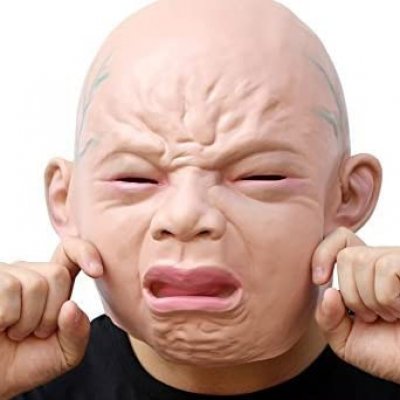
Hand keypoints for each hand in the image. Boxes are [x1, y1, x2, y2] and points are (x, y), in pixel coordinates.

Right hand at [0, 237, 102, 398]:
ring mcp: (6, 275)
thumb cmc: (24, 363)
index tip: (96, 271)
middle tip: (33, 332)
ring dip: (26, 320)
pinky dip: (6, 317)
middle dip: (50, 312)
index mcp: (52, 284)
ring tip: (13, 332)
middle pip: (58, 274)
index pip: (70, 252)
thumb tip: (70, 307)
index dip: (85, 252)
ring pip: (35, 284)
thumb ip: (77, 332)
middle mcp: (29, 273)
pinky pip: (8, 289)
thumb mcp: (64, 353)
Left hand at [312, 227, 399, 382]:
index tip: (319, 281)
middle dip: (351, 293)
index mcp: (365, 274)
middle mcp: (383, 263)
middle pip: (347, 255)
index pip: (340, 238)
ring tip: (389, 316)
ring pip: (363, 260)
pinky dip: (387, 297)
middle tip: (370, 316)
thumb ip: (327, 318)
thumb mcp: (345, 340)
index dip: (323, 253)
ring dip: (370, 299)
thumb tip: (329, 292)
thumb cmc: (389, 353)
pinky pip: (386, 268)